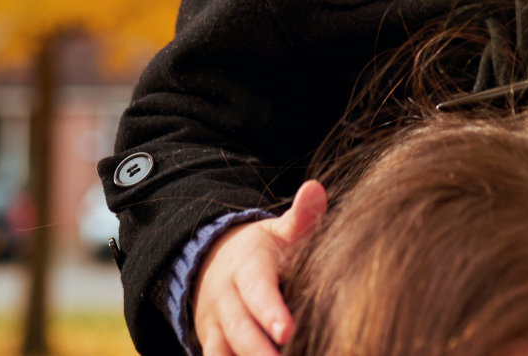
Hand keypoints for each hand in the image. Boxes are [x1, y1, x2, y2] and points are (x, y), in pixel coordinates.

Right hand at [192, 180, 327, 355]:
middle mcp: (226, 299)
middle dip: (258, 351)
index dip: (270, 311)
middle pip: (239, 330)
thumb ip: (301, 217)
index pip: (257, 290)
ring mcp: (215, 325)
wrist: (214, 262)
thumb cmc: (263, 251)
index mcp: (248, 268)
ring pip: (222, 352)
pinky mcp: (212, 345)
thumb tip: (315, 188)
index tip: (286, 330)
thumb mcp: (280, 231)